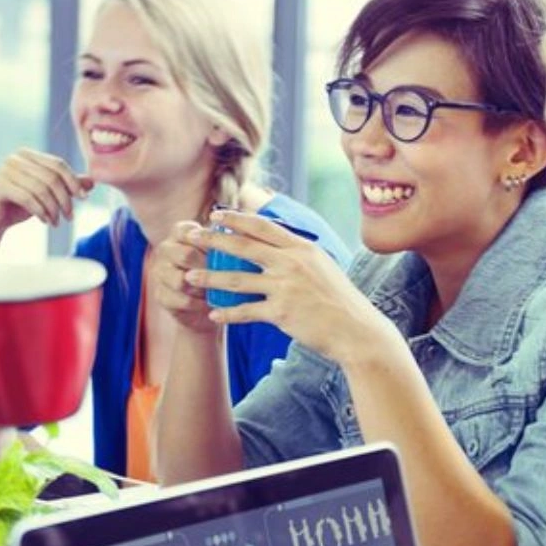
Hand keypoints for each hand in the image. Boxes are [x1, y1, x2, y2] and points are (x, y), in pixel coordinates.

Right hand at [0, 149, 93, 263]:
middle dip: (65, 198)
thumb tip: (92, 182)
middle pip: (52, 176)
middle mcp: (15, 158)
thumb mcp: (47, 195)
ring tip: (57, 222)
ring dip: (54, 209)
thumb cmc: (19, 207)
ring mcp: (5, 170)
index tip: (84, 199)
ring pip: (42, 189)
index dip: (74, 181)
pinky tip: (46, 222)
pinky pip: (28, 198)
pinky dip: (41, 211)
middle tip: (71, 217)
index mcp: (28, 155)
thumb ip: (67, 186)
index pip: (58, 164)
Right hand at [144, 220, 218, 334]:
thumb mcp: (220, 250)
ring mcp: (159, 273)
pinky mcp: (161, 295)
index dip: (209, 242)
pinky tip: (211, 303)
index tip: (226, 250)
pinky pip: (182, 300)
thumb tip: (242, 239)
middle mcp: (166, 249)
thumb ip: (225, 243)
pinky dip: (199, 304)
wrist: (199, 299)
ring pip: (181, 281)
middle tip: (227, 274)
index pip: (189, 231)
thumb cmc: (215, 267)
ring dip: (203, 287)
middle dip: (208, 266)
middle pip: (186, 255)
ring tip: (218, 290)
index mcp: (179, 233)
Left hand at [183, 210, 395, 365]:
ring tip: (188, 277)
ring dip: (209, 278)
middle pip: (242, 246)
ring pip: (237, 279)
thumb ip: (300, 255)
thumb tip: (280, 244)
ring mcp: (286, 287)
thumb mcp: (324, 266)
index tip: (216, 215)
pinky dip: (228, 313)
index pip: (263, 226)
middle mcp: (292, 263)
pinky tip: (213, 314)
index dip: (236, 219)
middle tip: (190, 236)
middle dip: (212, 240)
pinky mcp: (282, 313)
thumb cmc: (340, 301)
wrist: (356, 330)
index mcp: (302, 248)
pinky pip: (246, 311)